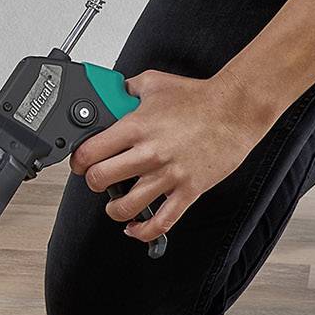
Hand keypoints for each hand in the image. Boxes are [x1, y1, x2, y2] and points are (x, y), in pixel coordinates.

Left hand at [68, 68, 273, 243]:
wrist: (235, 110)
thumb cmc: (199, 97)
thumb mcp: (154, 82)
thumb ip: (128, 89)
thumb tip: (113, 93)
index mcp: (136, 127)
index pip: (90, 152)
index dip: (78, 160)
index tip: (80, 162)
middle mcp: (149, 153)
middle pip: (100, 180)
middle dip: (93, 182)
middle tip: (97, 180)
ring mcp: (168, 175)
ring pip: (126, 206)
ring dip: (114, 209)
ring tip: (115, 204)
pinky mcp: (188, 190)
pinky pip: (161, 222)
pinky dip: (143, 232)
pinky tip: (135, 228)